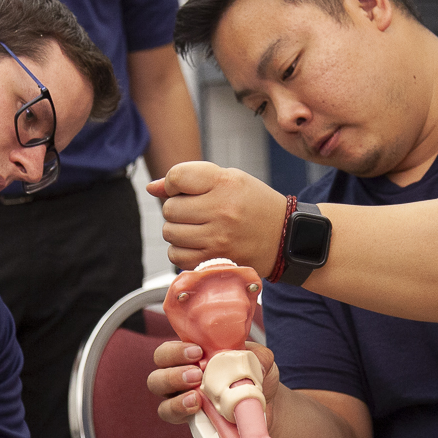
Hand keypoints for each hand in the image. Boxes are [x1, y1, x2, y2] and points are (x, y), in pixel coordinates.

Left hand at [146, 161, 287, 274]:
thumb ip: (189, 179)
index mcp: (225, 182)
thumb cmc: (254, 204)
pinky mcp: (215, 260)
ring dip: (178, 230)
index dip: (173, 183)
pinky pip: (176, 256)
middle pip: (170, 209)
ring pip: (170, 233)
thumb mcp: (229, 179)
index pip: (177, 176)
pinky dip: (181, 250)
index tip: (184, 189)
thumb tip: (151, 187)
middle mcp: (221, 210)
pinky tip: (198, 244)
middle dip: (177, 209)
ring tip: (198, 227)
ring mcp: (218, 238)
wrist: (285, 237)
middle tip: (196, 211)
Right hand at [147, 339, 280, 425]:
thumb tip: (251, 364)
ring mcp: (183, 401)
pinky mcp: (192, 422)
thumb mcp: (260, 359)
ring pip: (162, 400)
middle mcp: (181, 378)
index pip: (168, 352)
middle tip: (196, 374)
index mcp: (191, 358)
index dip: (175, 351)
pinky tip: (197, 409)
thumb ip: (257, 356)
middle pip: (157, 376)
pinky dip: (183, 413)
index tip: (197, 352)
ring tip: (196, 396)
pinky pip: (175, 419)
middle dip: (172, 373)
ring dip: (175, 396)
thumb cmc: (256, 375)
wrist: (269, 405)